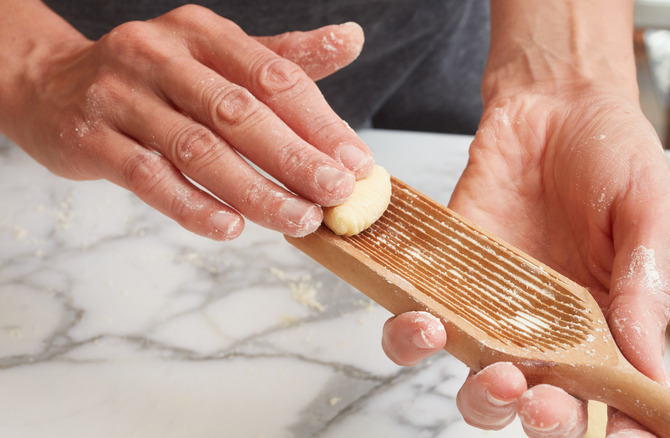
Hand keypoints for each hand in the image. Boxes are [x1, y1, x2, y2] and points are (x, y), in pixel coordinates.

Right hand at [7, 5, 371, 239]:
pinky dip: (191, 205)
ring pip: (197, 149)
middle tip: (336, 195)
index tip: (356, 163)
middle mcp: (161, 56)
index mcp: (202, 33)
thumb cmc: (153, 77)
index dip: (320, 122)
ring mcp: (121, 95)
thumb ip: (282, 58)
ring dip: (254, 191)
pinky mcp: (90, 137)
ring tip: (297, 220)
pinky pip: (147, 176)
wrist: (50, 84)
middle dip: (295, 158)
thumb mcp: (216, 55)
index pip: (272, 77)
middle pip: (238, 112)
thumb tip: (352, 39)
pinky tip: (230, 227)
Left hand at [381, 84, 669, 435]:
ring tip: (488, 367)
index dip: (616, 431)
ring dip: (477, 393)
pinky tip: (421, 316)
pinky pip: (420, 320)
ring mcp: (495, 307)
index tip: (617, 437)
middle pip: (539, 406)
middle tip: (539, 400)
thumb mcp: (651, 214)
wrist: (554, 104)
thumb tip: (644, 368)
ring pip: (476, 378)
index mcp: (610, 326)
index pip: (612, 401)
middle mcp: (551, 329)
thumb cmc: (613, 154)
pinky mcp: (447, 275)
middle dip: (538, 420)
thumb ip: (645, 287)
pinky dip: (411, 333)